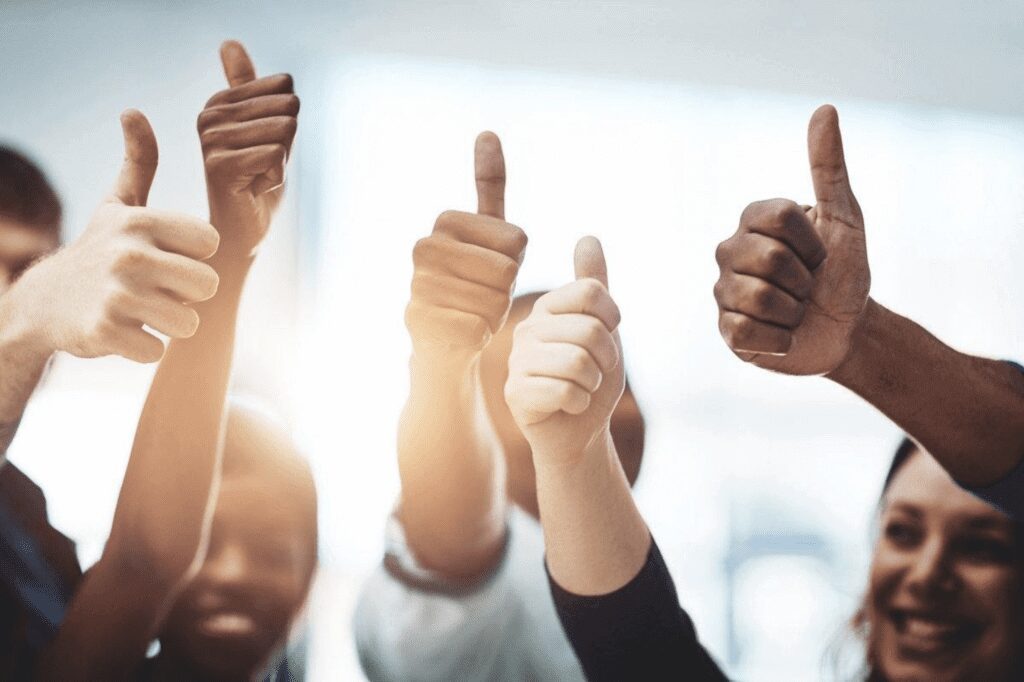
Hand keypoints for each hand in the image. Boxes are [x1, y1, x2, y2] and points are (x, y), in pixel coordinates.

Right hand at [7, 110, 218, 362]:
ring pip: (188, 322)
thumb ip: (139, 163)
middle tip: (156, 289)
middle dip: (187, 295)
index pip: (212, 244)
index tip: (169, 255)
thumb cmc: (98, 250)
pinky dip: (145, 348)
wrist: (43, 303)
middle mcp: (130, 254)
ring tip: (142, 310)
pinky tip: (123, 331)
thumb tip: (133, 111)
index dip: (196, 257)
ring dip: (170, 324)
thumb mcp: (117, 205)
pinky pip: (158, 351)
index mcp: (142, 221)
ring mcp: (117, 294)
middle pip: (208, 286)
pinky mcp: (105, 332)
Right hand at [198, 40, 297, 256]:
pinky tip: (256, 189)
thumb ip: (249, 88)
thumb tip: (229, 42)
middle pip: (288, 109)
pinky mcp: (219, 164)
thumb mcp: (263, 129)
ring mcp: (211, 139)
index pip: (286, 91)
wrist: (243, 230)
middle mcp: (210, 116)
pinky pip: (276, 155)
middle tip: (263, 167)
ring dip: (282, 162)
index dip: (288, 126)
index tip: (264, 149)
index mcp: (220, 103)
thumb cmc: (257, 182)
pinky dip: (277, 177)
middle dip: (287, 144)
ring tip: (258, 178)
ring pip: (283, 132)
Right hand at [404, 132, 526, 364]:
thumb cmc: (474, 285)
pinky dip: (479, 336)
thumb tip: (488, 130)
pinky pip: (477, 328)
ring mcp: (418, 285)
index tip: (492, 269)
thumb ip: (489, 187)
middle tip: (483, 296)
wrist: (443, 342)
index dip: (516, 262)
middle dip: (505, 290)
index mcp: (446, 222)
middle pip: (507, 271)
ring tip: (471, 313)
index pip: (517, 241)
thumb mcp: (491, 235)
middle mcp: (424, 247)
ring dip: (493, 315)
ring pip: (493, 301)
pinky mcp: (417, 323)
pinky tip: (462, 335)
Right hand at [505, 237, 623, 464]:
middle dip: (606, 359)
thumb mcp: (602, 328)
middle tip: (594, 373)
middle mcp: (527, 328)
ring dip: (593, 383)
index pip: (592, 293)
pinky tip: (567, 406)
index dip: (613, 320)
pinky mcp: (515, 393)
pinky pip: (565, 391)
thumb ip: (594, 285)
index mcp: (547, 307)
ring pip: (579, 362)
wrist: (579, 431)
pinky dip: (579, 404)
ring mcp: (517, 361)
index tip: (607, 338)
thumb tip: (588, 237)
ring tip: (581, 388)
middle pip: (590, 330)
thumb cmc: (590, 377)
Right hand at [714, 104, 868, 374]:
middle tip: (809, 287)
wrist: (846, 331)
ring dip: (794, 312)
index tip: (820, 254)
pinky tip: (783, 336)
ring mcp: (723, 292)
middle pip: (771, 260)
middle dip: (805, 279)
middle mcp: (729, 252)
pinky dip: (779, 340)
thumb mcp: (844, 218)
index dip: (813, 243)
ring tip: (796, 311)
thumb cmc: (844, 272)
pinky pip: (747, 332)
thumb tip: (825, 109)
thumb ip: (828, 167)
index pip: (780, 219)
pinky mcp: (726, 331)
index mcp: (753, 221)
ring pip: (759, 299)